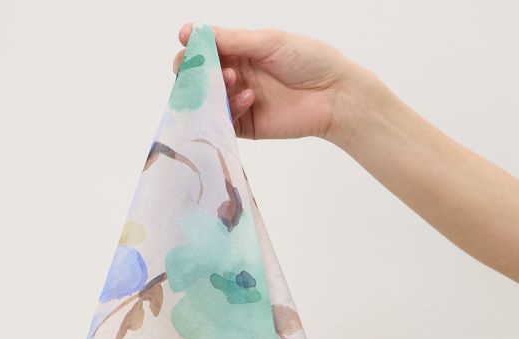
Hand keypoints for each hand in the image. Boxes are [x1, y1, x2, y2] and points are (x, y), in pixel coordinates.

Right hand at [173, 23, 362, 143]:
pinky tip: (250, 99)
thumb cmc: (308, 60)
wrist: (333, 95)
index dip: (192, 46)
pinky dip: (231, 108)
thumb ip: (232, 40)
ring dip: (215, 88)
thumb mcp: (268, 42)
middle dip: (194, 71)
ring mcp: (239, 101)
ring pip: (208, 99)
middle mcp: (236, 75)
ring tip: (234, 79)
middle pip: (199, 76)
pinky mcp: (245, 126)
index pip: (205, 49)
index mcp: (241, 50)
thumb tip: (194, 33)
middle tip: (199, 68)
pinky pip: (224, 121)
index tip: (185, 41)